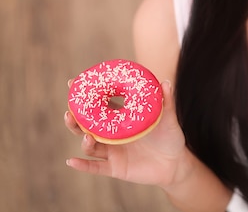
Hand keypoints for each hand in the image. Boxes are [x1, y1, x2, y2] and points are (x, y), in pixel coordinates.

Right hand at [64, 80, 186, 187]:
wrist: (176, 164)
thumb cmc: (170, 137)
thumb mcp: (168, 118)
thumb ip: (166, 101)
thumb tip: (165, 82)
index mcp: (121, 119)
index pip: (100, 105)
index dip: (86, 96)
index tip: (73, 84)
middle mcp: (112, 135)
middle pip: (87, 127)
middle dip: (76, 120)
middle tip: (70, 111)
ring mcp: (113, 152)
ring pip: (90, 146)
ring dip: (84, 140)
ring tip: (87, 136)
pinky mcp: (115, 167)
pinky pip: (95, 167)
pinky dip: (83, 165)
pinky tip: (72, 161)